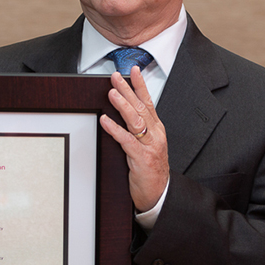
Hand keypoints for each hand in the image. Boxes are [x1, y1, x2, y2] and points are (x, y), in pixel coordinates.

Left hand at [99, 67, 169, 212]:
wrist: (159, 194)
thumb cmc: (150, 170)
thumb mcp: (147, 146)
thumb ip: (138, 130)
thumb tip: (123, 112)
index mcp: (156, 130)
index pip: (148, 102)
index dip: (140, 85)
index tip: (133, 70)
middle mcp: (155, 135)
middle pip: (141, 107)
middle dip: (127, 90)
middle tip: (115, 77)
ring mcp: (150, 146)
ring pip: (136, 121)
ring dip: (123, 105)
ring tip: (112, 93)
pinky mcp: (142, 158)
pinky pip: (127, 140)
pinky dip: (115, 129)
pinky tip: (105, 121)